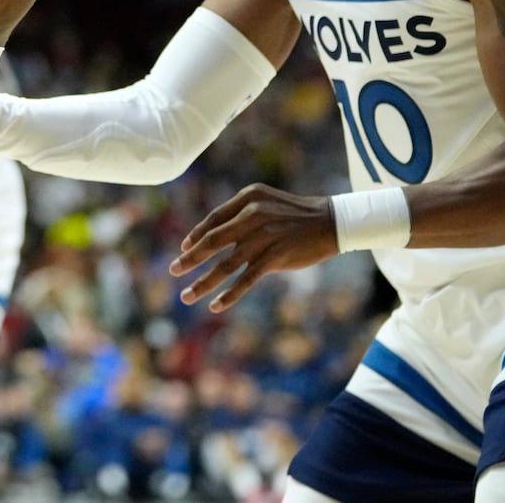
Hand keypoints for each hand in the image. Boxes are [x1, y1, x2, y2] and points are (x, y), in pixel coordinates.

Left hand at [168, 184, 336, 312]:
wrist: (331, 221)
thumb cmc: (296, 214)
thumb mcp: (266, 202)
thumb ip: (242, 215)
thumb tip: (216, 236)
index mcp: (247, 199)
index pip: (214, 219)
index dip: (196, 235)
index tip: (184, 248)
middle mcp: (251, 216)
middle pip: (213, 242)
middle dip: (190, 259)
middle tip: (173, 271)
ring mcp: (262, 237)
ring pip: (225, 265)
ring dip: (203, 283)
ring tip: (186, 296)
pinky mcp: (274, 257)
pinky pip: (246, 279)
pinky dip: (229, 294)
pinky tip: (216, 305)